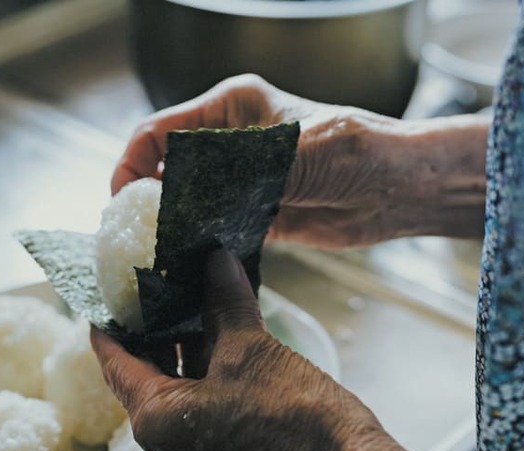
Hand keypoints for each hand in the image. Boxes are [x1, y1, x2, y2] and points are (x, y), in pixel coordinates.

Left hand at [91, 249, 438, 450]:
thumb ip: (223, 300)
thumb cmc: (294, 416)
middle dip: (150, 336)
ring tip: (187, 309)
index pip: (115, 365)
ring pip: (171, 395)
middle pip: (142, 380)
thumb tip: (215, 261)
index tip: (104, 300)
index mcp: (156, 420)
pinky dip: (198, 377)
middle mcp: (163, 447)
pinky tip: (216, 343)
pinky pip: (193, 410)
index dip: (108, 328)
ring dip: (178, 355)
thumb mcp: (250, 346)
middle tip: (153, 294)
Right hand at [114, 74, 488, 246]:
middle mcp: (231, 144)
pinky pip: (216, 230)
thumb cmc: (363, 150)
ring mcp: (244, 181)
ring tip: (156, 259)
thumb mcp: (300, 151)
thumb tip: (191, 194)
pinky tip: (191, 266)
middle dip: (146, 200)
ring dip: (172, 228)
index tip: (120, 200)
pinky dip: (201, 246)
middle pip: (167, 169)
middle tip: (132, 239)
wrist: (403, 187)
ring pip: (189, 203)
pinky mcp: (259, 214)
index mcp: (233, 110)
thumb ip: (246, 170)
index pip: (160, 130)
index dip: (131, 163)